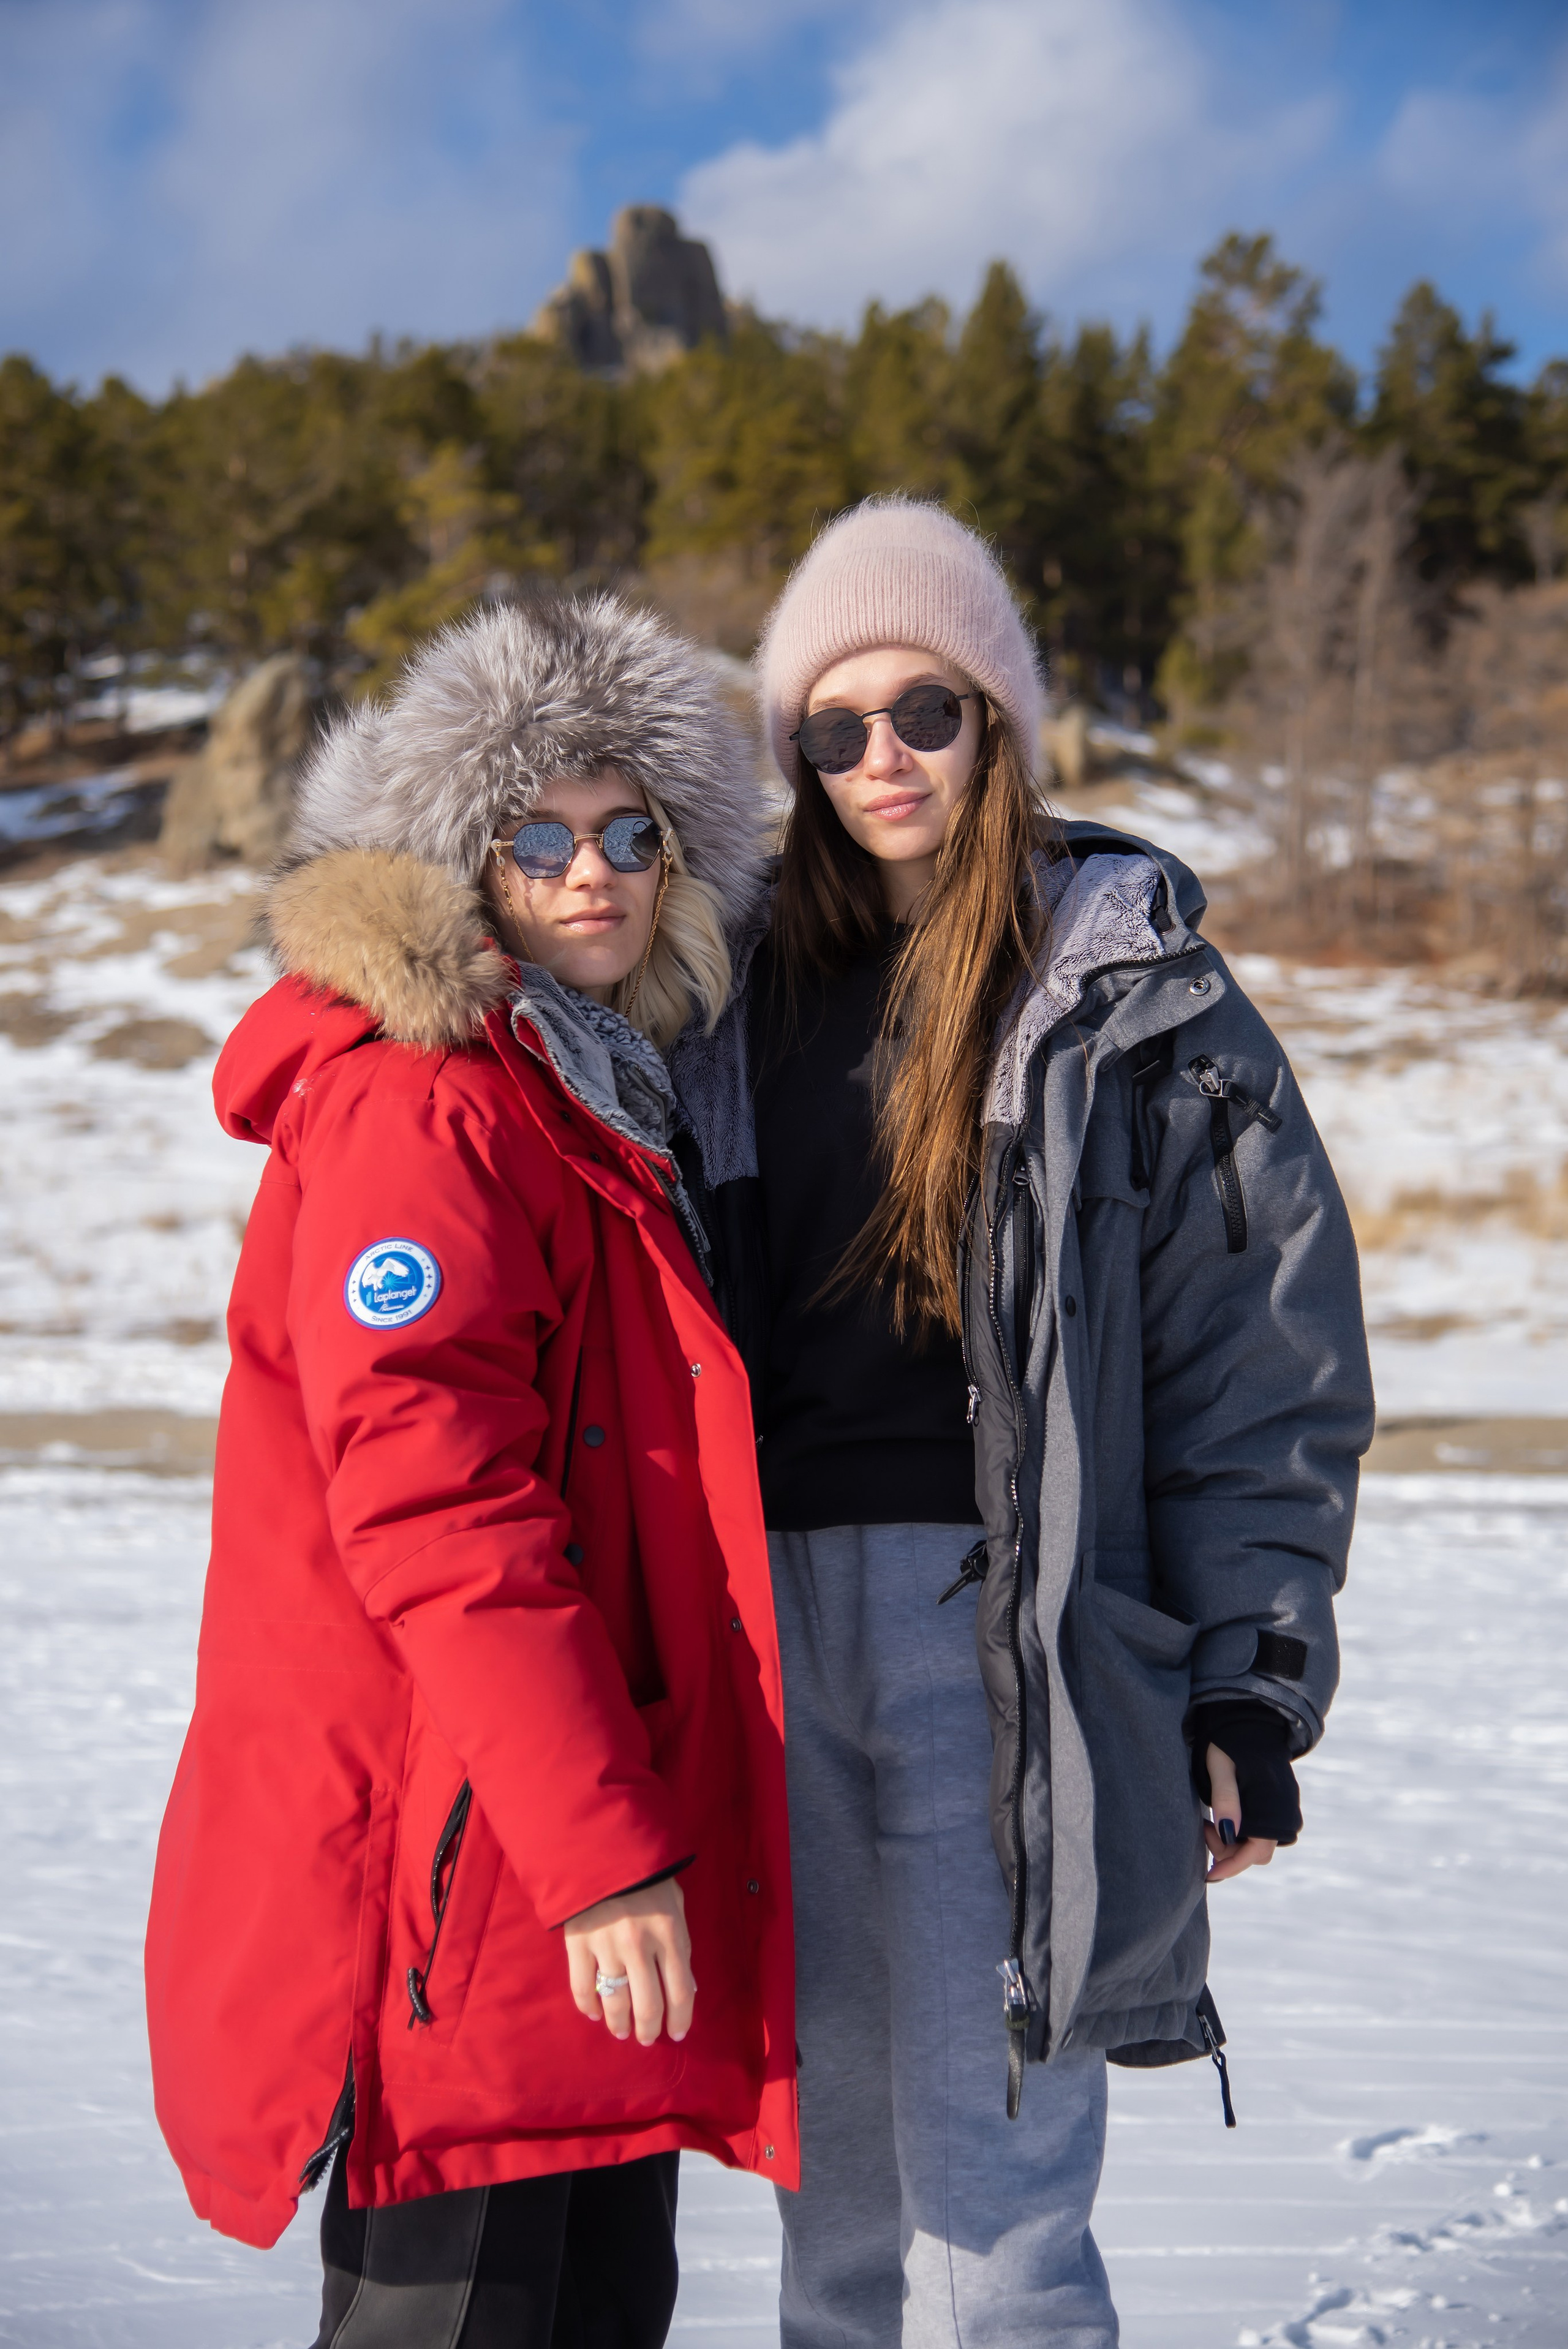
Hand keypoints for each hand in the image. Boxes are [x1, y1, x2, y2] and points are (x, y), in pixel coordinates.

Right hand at [564, 1878, 694, 2044]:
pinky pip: (582, 1987)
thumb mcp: (675, 1904)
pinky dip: (588, 2006)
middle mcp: (639, 1945)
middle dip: (648, 2029)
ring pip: (614, 2001)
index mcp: (669, 1933)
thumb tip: (686, 1987)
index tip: (677, 2033)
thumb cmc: (646, 1876)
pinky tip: (594, 2013)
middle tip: (646, 2037)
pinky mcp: (578, 1943)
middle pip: (648, 2004)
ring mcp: (606, 1945)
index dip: (680, 2020)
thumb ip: (681, 1945)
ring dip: (620, 2024)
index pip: (680, 1992)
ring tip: (622, 2031)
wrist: (602, 1846)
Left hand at [1202, 1742, 1276, 1882]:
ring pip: (1256, 1844)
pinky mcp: (1272, 1807)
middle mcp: (1281, 1811)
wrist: (1246, 1720)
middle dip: (1228, 1853)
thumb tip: (1226, 1832)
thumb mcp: (1220, 1766)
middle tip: (1205, 1827)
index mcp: (1271, 1804)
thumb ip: (1225, 1797)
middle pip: (1256, 1853)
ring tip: (1209, 1820)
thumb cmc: (1228, 1741)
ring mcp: (1279, 1809)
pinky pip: (1257, 1831)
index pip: (1255, 1851)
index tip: (1209, 1874)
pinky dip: (1238, 1833)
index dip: (1232, 1865)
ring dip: (1232, 1843)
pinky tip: (1220, 1818)